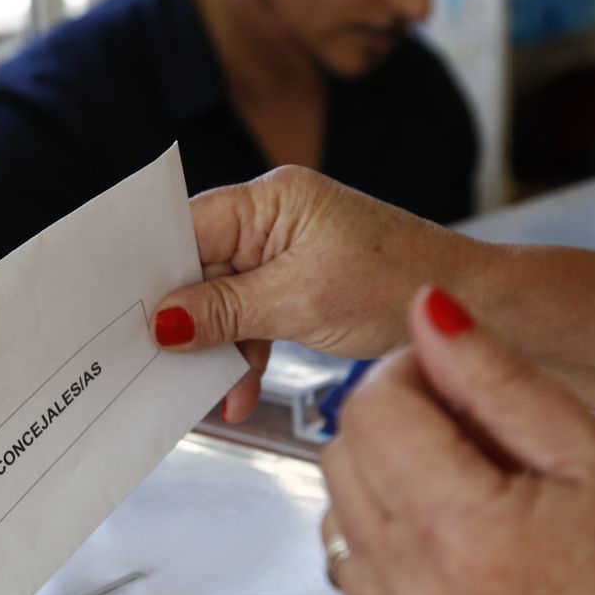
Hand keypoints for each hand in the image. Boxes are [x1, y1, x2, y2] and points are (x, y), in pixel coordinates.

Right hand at [149, 166, 480, 420]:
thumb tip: (160, 321)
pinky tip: (241, 389)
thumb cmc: (397, 286)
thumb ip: (223, 310)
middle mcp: (273, 218)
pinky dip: (246, 352)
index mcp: (270, 201)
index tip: (120, 312)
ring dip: (217, 347)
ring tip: (215, 394)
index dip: (150, 270)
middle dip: (182, 320)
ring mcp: (286, 250)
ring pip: (224, 298)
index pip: (185, 227)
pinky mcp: (300, 281)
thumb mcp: (299, 302)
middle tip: (153, 363)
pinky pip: (252, 315)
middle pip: (199, 266)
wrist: (474, 307)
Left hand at [322, 286, 594, 594]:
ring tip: (477, 511)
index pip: (371, 409)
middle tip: (476, 444)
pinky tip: (470, 573)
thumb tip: (425, 310)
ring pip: (341, 528)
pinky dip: (398, 568)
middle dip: (396, 431)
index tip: (455, 384)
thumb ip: (497, 377)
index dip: (409, 377)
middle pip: (342, 462)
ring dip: (389, 498)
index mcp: (462, 529)